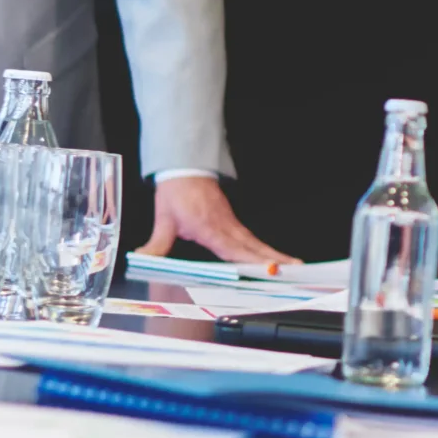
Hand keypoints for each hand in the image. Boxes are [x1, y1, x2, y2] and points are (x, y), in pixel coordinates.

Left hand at [135, 175, 298, 264]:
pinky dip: (264, 248)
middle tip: (294, 268)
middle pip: (253, 247)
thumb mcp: (165, 219)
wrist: (185, 170)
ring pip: (256, 243)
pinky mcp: (232, 222)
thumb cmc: (177, 193)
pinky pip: (251, 238)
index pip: (234, 249)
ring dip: (275, 253)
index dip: (251, 260)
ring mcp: (231, 224)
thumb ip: (156, 244)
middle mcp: (225, 227)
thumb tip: (143, 259)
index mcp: (210, 228)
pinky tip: (272, 256)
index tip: (268, 267)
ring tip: (294, 264)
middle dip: (274, 258)